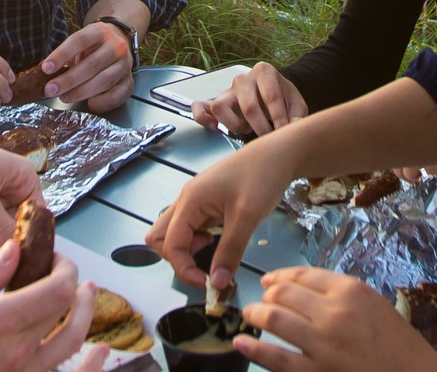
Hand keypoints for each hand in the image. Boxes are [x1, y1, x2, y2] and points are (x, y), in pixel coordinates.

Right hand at [0, 243, 106, 371]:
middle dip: (72, 284)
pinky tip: (101, 353)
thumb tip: (13, 251)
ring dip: (85, 314)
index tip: (57, 259)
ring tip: (85, 295)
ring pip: (71, 342)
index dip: (65, 268)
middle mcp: (14, 351)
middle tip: (63, 270)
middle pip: (66, 311)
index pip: (55, 290)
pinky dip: (90, 365)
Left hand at [40, 21, 133, 112]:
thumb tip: (46, 75)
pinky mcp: (129, 82)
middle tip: (51, 90)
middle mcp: (116, 46)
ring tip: (64, 97)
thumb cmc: (92, 47)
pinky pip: (117, 96)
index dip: (62, 55)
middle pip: (92, 64)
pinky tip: (89, 103)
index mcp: (100, 32)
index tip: (46, 68)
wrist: (119, 43)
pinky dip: (101, 102)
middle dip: (68, 80)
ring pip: (104, 81)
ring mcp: (125, 65)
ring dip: (81, 92)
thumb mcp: (80, 42)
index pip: (80, 41)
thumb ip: (66, 55)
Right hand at [145, 132, 295, 291]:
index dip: (184, 268)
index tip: (207, 283)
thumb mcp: (247, 216)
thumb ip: (229, 251)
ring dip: (186, 249)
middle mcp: (186, 200)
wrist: (278, 154)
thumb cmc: (262, 177)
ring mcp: (194, 200)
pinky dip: (197, 240)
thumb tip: (217, 283)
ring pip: (173, 232)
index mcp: (190, 201)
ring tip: (213, 249)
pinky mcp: (206, 203)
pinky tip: (219, 240)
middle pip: (159, 237)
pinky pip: (189, 227)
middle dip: (177, 258)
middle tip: (204, 266)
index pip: (170, 244)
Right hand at [191, 62, 306, 136]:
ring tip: (247, 130)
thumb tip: (291, 127)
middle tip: (269, 138)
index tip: (284, 132)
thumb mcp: (296, 103)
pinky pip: (201, 108)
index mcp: (264, 72)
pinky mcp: (217, 102)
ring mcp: (228, 90)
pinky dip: (204, 119)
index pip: (271, 96)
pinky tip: (216, 129)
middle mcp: (243, 78)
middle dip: (261, 127)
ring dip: (235, 125)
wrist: (274, 92)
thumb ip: (297, 116)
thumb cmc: (284, 98)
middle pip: (248, 106)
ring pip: (220, 106)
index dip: (279, 118)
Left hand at [237, 268, 436, 371]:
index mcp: (350, 291)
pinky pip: (277, 358)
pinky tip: (242, 341)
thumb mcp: (372, 303)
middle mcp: (334, 314)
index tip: (268, 280)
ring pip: (274, 319)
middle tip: (260, 300)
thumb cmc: (396, 342)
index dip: (279, 276)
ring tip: (250, 316)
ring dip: (255, 314)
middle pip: (283, 294)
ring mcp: (323, 345)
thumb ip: (338, 292)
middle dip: (265, 295)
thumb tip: (296, 286)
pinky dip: (254, 348)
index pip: (302, 275)